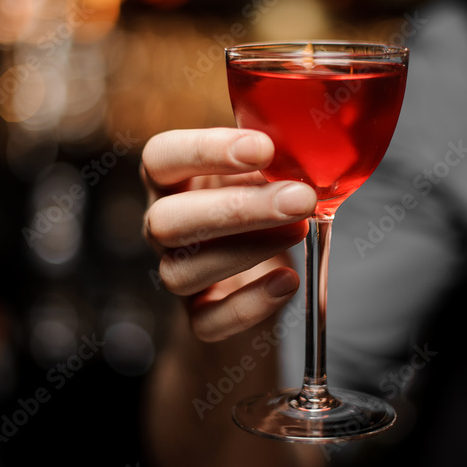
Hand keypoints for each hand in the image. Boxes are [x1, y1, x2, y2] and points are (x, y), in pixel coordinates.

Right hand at [141, 128, 316, 340]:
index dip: (204, 150)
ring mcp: (175, 273)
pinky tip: (287, 281)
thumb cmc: (258, 208)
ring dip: (246, 251)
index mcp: (171, 179)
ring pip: (181, 272)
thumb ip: (271, 158)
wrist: (258, 275)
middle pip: (167, 220)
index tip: (263, 148)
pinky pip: (208, 321)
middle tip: (299, 198)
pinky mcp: (198, 316)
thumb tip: (305, 145)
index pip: (160, 157)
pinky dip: (249, 305)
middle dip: (236, 209)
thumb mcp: (261, 172)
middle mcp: (161, 226)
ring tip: (299, 230)